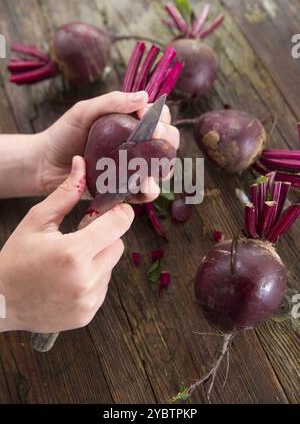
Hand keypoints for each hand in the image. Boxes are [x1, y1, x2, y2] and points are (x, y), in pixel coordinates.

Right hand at [0, 157, 133, 332]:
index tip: (116, 208)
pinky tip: (69, 278)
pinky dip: (92, 279)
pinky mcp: (87, 314)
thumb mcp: (36, 221)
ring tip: (70, 261)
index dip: (120, 212)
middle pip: (117, 245)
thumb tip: (82, 163)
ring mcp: (88, 301)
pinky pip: (103, 287)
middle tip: (81, 237)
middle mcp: (85, 280)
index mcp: (73, 253)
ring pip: (111, 266)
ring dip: (98, 259)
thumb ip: (65, 194)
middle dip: (104, 237)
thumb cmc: (15, 258)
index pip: (118, 225)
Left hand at [38, 91, 179, 199]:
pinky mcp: (126, 190)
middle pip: (168, 142)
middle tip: (151, 135)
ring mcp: (134, 169)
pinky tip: (142, 184)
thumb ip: (112, 102)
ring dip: (164, 165)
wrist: (45, 164)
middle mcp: (138, 146)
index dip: (160, 116)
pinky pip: (146, 192)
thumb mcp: (85, 111)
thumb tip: (143, 96)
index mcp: (132, 124)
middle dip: (166, 138)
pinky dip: (149, 189)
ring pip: (164, 168)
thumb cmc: (64, 134)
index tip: (144, 114)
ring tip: (151, 163)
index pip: (160, 117)